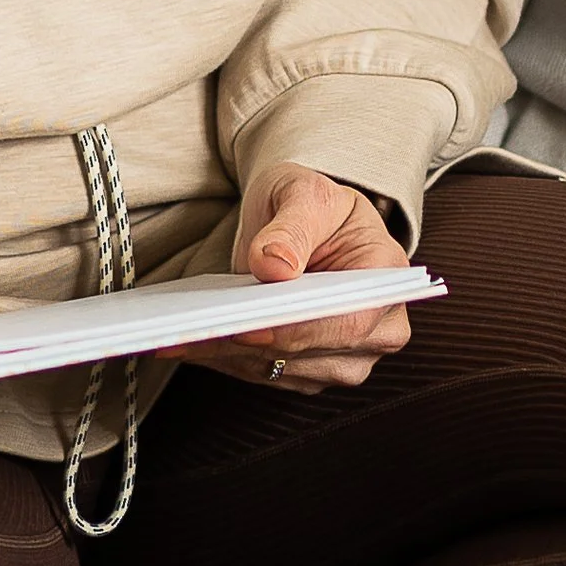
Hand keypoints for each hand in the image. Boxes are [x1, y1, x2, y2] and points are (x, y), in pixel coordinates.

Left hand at [190, 166, 412, 393]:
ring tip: (178, 335)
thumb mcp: (305, 193)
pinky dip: (226, 358)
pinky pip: (265, 373)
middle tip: (191, 331)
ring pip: (281, 369)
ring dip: (227, 355)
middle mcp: (378, 331)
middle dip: (246, 344)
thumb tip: (273, 265)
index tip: (246, 327)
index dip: (295, 331)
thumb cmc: (316, 206)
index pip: (345, 322)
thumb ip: (292, 225)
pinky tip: (190, 341)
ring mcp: (347, 358)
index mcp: (388, 283)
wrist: (308, 224)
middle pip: (309, 354)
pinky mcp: (311, 370)